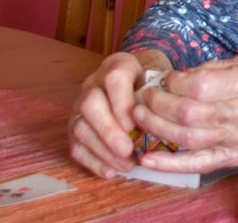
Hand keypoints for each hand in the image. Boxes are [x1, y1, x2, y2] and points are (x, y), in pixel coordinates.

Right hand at [68, 51, 153, 178]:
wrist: (136, 82)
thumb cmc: (150, 85)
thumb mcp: (158, 81)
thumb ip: (158, 97)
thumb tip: (162, 124)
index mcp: (117, 66)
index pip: (114, 79)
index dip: (122, 104)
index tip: (133, 126)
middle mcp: (93, 84)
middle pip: (90, 103)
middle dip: (108, 130)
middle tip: (127, 150)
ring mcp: (80, 105)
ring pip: (80, 127)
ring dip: (103, 150)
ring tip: (126, 164)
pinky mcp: (75, 127)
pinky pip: (76, 146)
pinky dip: (93, 161)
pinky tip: (111, 171)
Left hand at [132, 56, 237, 173]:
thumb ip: (216, 69)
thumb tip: (179, 77)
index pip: (198, 85)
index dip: (174, 82)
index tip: (166, 79)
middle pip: (187, 112)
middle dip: (157, 103)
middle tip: (144, 96)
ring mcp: (236, 140)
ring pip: (186, 137)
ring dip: (155, 127)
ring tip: (139, 116)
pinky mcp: (231, 158)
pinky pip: (196, 163)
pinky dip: (170, 163)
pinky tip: (148, 159)